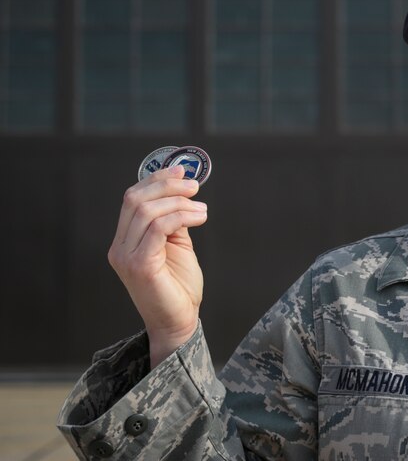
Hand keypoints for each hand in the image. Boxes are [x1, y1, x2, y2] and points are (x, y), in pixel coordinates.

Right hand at [107, 165, 208, 367]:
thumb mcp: (177, 245)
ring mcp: (125, 257)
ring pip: (147, 211)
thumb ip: (174, 220)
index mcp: (124, 240)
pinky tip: (199, 218)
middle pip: (135, 200)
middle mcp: (119, 247)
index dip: (156, 180)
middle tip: (194, 187)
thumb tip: (183, 192)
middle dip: (167, 186)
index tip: (182, 171)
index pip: (132, 198)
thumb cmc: (178, 287)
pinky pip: (157, 229)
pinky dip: (180, 217)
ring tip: (202, 209)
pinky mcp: (139, 265)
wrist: (179, 321)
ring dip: (179, 202)